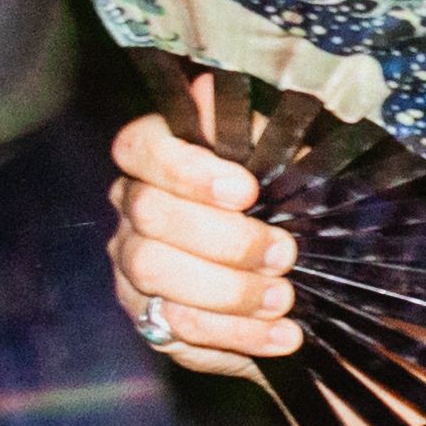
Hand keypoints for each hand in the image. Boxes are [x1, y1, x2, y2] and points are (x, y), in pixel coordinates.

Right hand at [109, 111, 297, 371]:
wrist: (294, 282)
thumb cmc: (281, 210)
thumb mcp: (281, 166)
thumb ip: (250, 132)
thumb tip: (209, 89)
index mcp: (156, 162)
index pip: (139, 148)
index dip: (187, 169)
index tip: (246, 191)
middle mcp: (132, 212)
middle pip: (151, 216)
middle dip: (225, 240)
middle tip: (283, 254)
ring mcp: (133, 268)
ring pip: (156, 275)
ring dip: (231, 292)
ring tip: (285, 299)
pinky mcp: (149, 320)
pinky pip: (178, 330)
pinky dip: (238, 336)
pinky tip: (281, 336)